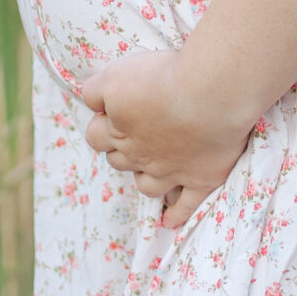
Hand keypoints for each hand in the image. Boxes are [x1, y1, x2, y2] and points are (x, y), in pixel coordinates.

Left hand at [79, 49, 252, 228]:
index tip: (113, 111)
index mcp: (119, 129)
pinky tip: (170, 220)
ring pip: (147, 185)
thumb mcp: (116, 75)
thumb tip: (89, 101)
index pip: (95, 136)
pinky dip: (177, 214)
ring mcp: (170, 172)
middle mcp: (140, 155)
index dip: (101, 124)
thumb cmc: (160, 79)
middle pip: (119, 160)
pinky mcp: (201, 178)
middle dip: (122, 149)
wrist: (208, 94)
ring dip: (145, 178)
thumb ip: (96, 90)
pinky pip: (185, 205)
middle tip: (137, 132)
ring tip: (151, 169)